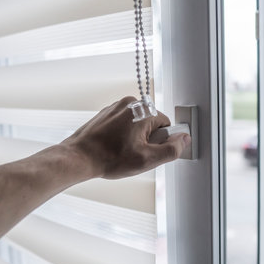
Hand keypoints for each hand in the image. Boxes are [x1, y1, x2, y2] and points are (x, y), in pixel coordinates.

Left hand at [61, 96, 190, 179]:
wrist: (79, 157)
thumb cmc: (109, 158)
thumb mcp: (146, 160)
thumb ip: (171, 149)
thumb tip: (184, 139)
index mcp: (143, 110)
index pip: (166, 125)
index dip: (159, 142)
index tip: (146, 151)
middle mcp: (131, 103)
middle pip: (151, 124)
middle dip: (147, 139)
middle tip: (133, 153)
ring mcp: (116, 106)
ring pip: (137, 124)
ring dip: (134, 138)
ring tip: (121, 151)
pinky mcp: (106, 113)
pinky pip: (124, 124)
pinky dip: (122, 135)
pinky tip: (113, 147)